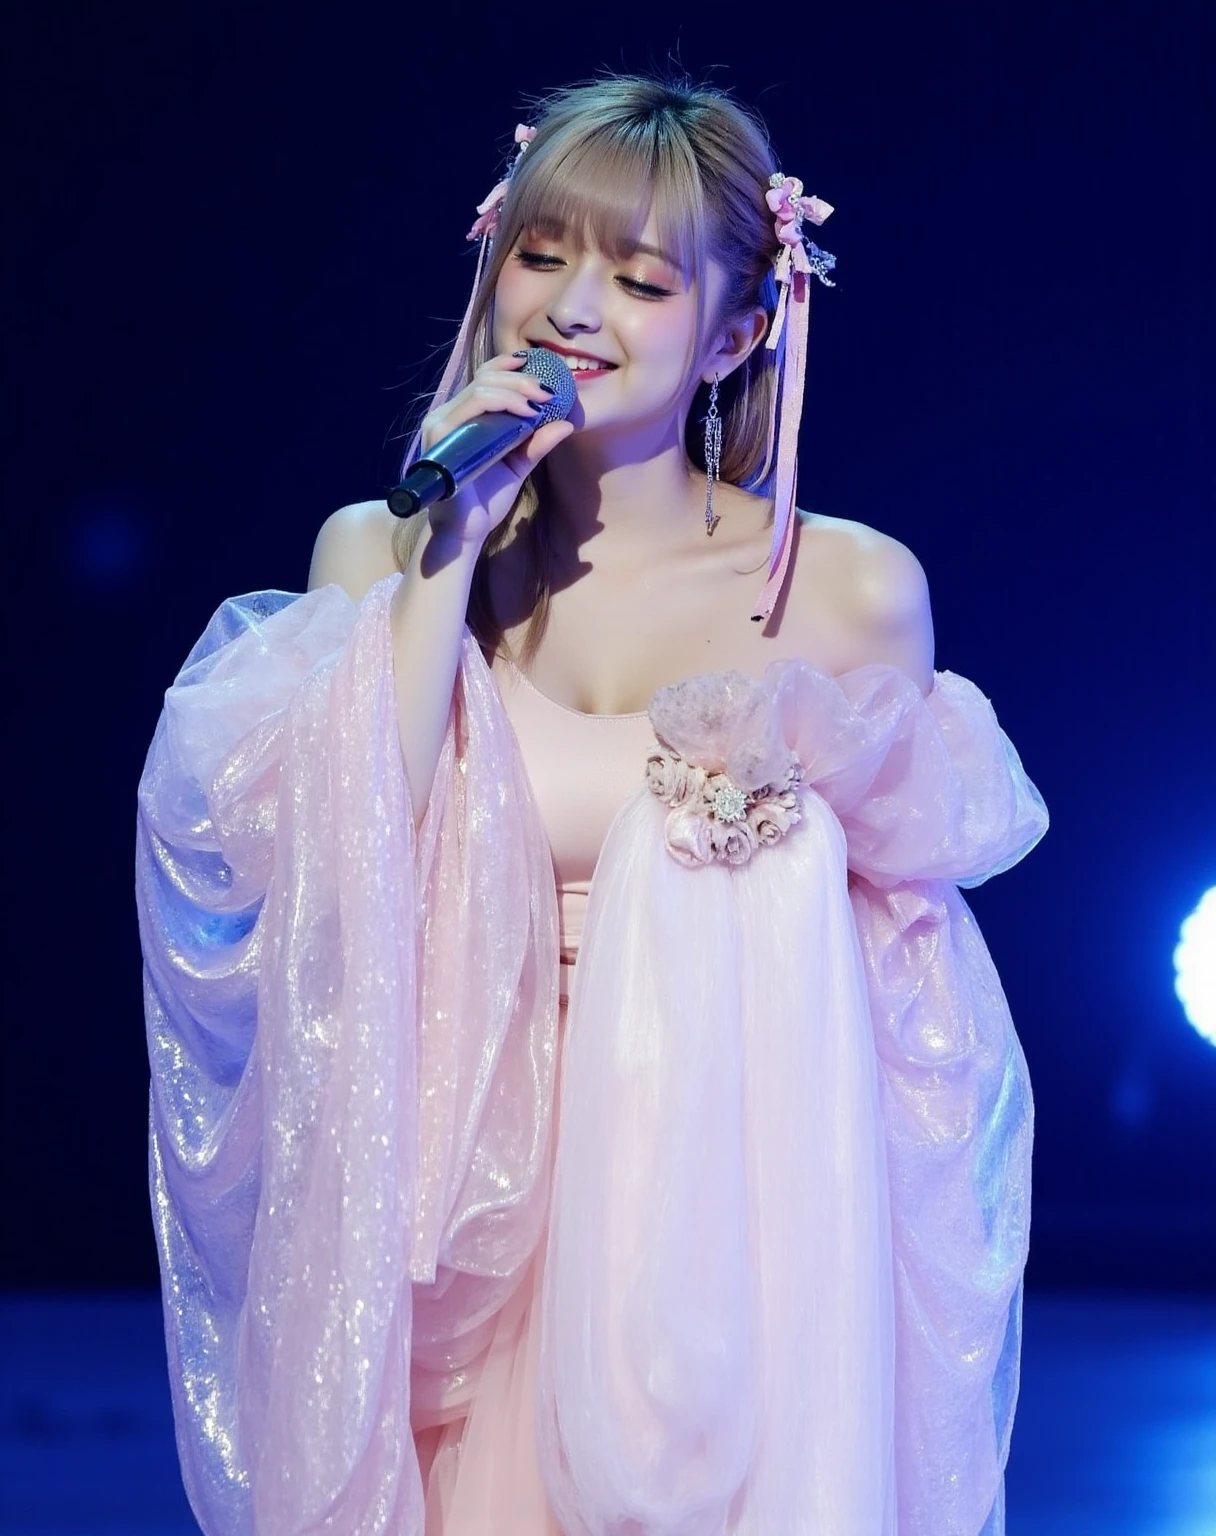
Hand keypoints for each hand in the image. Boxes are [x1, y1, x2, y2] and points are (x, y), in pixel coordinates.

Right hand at [419, 352, 573, 548]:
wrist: (467, 531)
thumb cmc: (486, 499)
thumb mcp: (518, 466)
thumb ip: (537, 444)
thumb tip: (567, 423)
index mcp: (462, 417)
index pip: (483, 377)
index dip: (509, 366)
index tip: (541, 369)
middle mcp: (448, 414)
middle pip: (485, 378)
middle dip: (522, 379)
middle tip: (549, 391)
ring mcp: (441, 424)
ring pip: (481, 388)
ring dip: (517, 390)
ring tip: (542, 402)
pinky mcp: (441, 436)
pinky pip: (474, 407)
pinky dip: (504, 404)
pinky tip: (527, 414)